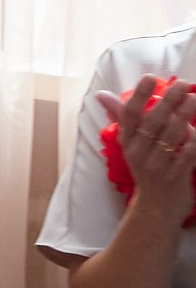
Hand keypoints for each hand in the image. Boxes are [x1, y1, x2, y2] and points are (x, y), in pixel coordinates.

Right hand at [100, 76, 195, 225]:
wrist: (156, 210)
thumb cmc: (145, 171)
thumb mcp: (130, 146)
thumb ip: (121, 117)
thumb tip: (101, 94)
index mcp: (127, 143)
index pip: (129, 115)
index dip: (139, 95)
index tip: (150, 77)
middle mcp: (139, 153)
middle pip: (153, 122)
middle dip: (168, 101)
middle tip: (182, 84)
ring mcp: (157, 166)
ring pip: (171, 136)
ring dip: (184, 116)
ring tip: (193, 99)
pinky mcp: (175, 177)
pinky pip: (187, 155)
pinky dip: (193, 142)